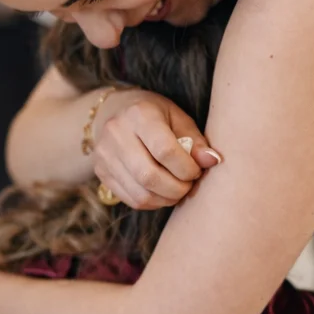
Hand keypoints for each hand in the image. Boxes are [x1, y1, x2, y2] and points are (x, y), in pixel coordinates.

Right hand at [90, 88, 221, 209]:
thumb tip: (213, 161)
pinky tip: (163, 192)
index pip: (164, 150)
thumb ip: (196, 141)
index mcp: (139, 114)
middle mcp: (116, 134)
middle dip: (177, 188)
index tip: (196, 170)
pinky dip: (154, 202)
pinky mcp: (101, 173)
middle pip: (149, 176)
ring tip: (178, 189)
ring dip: (167, 199)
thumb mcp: (178, 118)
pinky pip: (132, 200)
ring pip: (141, 193)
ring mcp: (105, 155)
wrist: (115, 112)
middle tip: (189, 185)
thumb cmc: (156, 116)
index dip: (186, 168)